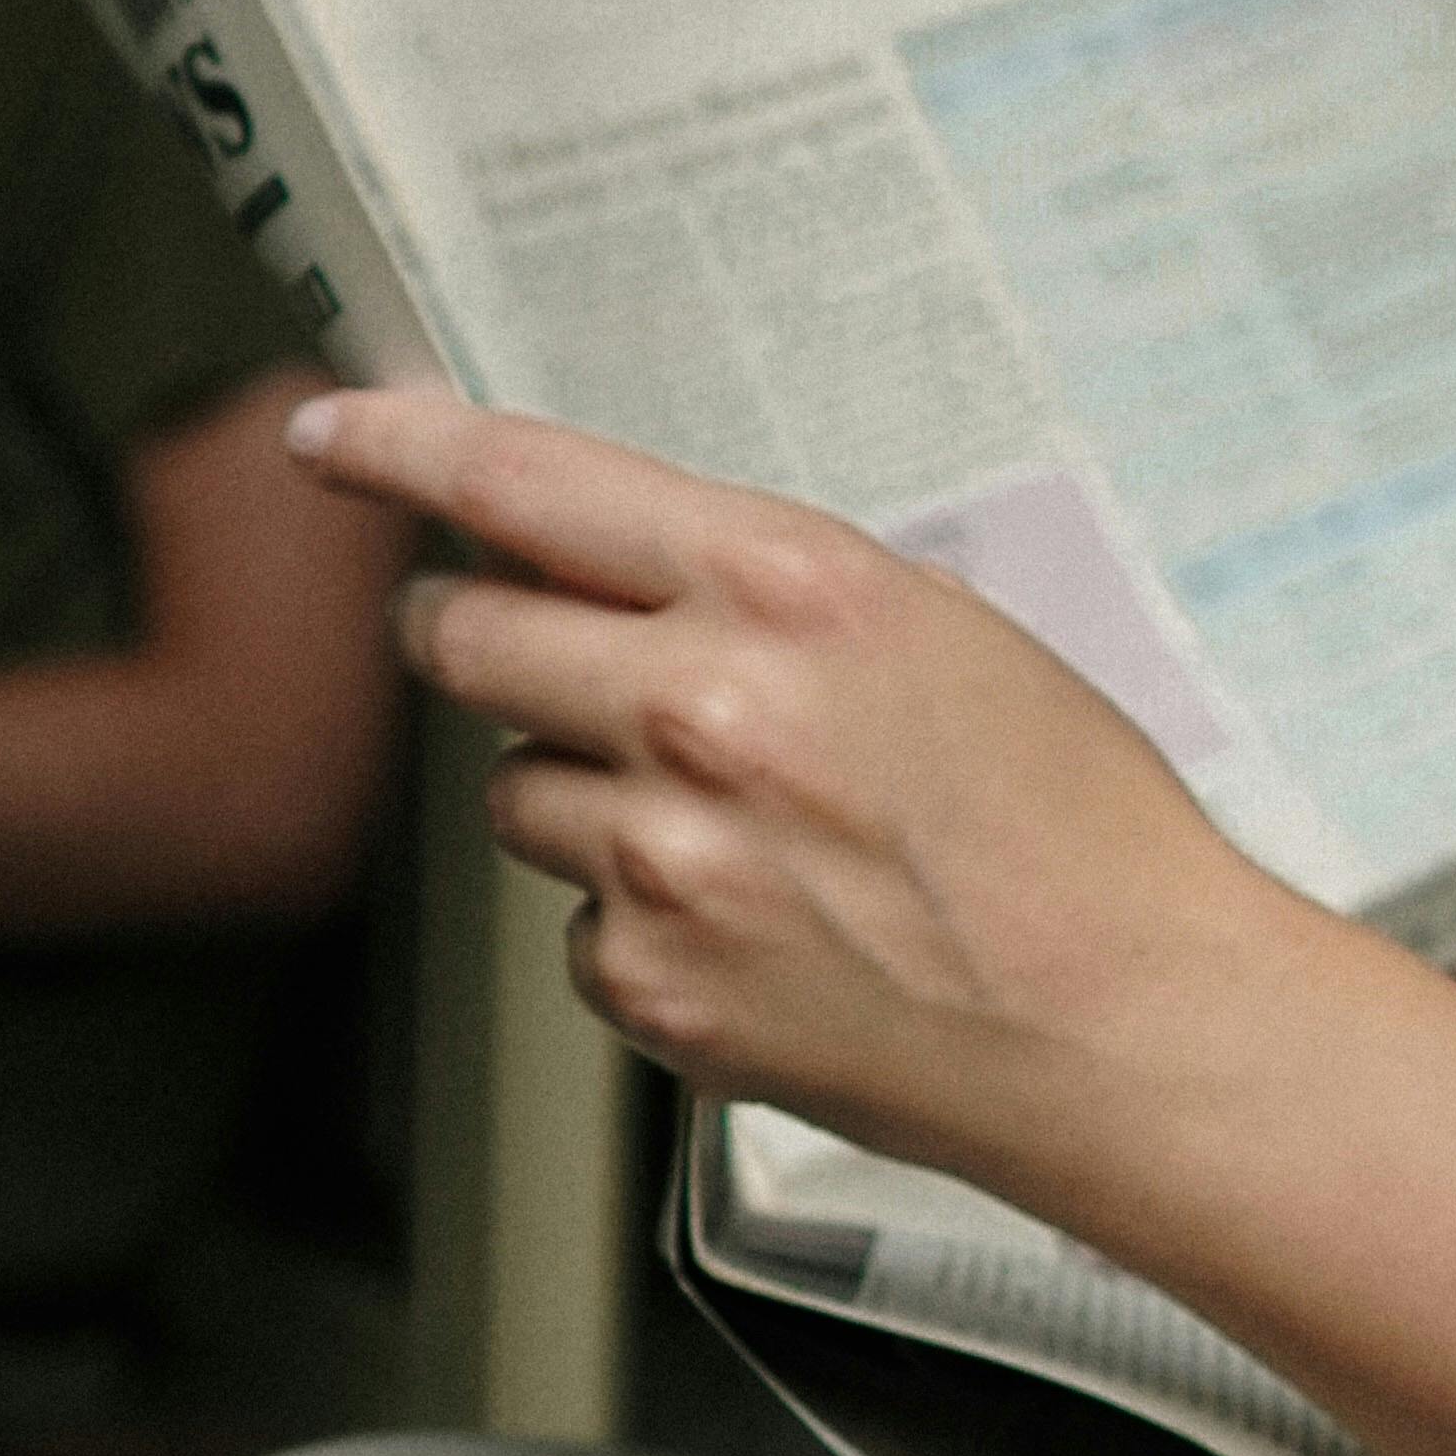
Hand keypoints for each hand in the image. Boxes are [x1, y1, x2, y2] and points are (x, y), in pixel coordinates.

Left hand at [287, 389, 1306, 1193]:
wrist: (1125, 1020)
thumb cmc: (1066, 823)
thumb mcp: (930, 629)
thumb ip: (754, 590)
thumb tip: (607, 564)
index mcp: (784, 586)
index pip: (527, 483)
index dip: (400, 449)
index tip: (330, 436)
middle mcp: (701, 708)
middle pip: (465, 640)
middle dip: (475, 636)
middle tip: (526, 653)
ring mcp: (663, 857)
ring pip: (512, 792)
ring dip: (579, 791)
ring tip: (733, 828)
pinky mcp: (651, 984)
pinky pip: (574, 924)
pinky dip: (635, 920)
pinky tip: (757, 924)